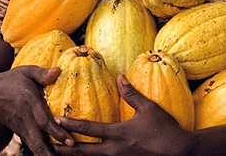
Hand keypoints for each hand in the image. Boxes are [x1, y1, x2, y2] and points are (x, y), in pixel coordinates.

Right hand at [0, 66, 73, 155]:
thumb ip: (42, 73)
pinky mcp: (22, 134)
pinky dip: (43, 152)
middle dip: (50, 152)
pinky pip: (33, 145)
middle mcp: (26, 119)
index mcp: (29, 103)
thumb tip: (58, 70)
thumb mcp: (25, 72)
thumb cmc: (11, 81)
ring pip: (35, 146)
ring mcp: (22, 129)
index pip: (43, 121)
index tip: (70, 140)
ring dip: (46, 155)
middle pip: (38, 140)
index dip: (57, 131)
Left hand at [54, 75, 191, 155]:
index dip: (70, 124)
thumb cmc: (165, 129)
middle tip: (46, 145)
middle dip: (63, 149)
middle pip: (82, 152)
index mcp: (118, 134)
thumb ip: (132, 94)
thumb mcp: (149, 108)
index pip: (88, 129)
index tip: (55, 119)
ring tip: (59, 154)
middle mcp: (113, 151)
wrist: (179, 152)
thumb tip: (119, 77)